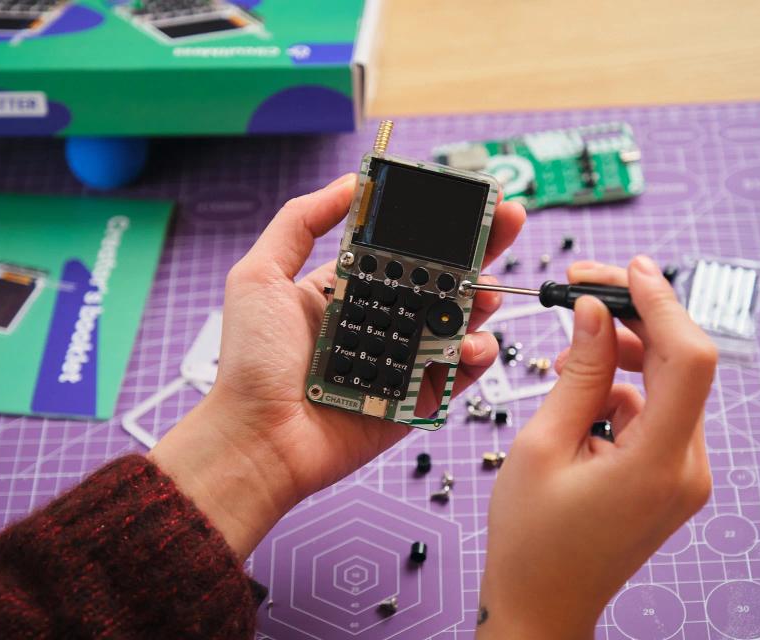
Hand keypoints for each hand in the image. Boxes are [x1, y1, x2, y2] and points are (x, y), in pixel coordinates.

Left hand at [150, 175, 524, 560]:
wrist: (259, 439)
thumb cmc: (252, 362)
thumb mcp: (260, 275)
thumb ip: (300, 222)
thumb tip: (350, 183)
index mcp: (350, 287)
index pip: (402, 246)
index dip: (434, 223)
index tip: (464, 198)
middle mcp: (380, 318)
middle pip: (441, 277)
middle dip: (478, 248)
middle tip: (508, 220)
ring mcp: (402, 358)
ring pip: (457, 321)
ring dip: (481, 299)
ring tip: (487, 289)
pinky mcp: (415, 397)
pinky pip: (459, 372)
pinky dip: (476, 354)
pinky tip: (470, 342)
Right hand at [476, 257, 716, 639]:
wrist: (542, 602)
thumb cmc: (532, 539)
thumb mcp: (542, 443)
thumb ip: (578, 372)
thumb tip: (595, 311)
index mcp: (658, 463)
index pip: (689, 359)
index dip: (662, 303)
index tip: (628, 269)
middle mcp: (686, 467)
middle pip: (681, 364)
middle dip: (634, 318)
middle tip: (581, 289)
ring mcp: (683, 473)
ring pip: (666, 384)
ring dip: (623, 355)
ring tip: (567, 354)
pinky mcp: (669, 475)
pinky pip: (654, 411)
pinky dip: (620, 389)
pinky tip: (578, 392)